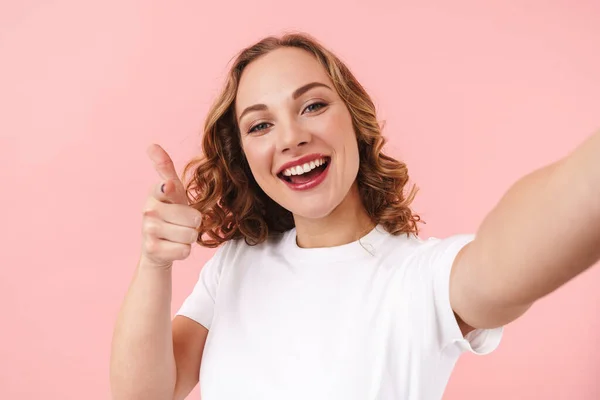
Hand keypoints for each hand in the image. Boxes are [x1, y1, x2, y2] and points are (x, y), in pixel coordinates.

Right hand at [140, 144, 200, 269]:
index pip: (168, 186)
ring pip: (190, 235)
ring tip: (177, 234)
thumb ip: (166, 169)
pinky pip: (185, 250)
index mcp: (156, 191)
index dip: (170, 190)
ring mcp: (148, 230)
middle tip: (182, 222)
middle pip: (193, 217)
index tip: (167, 188)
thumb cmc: (171, 214)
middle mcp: (148, 209)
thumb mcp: (173, 191)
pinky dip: (183, 250)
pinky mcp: (152, 250)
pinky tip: (172, 246)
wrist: (156, 247)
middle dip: (194, 223)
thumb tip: (151, 145)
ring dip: (189, 237)